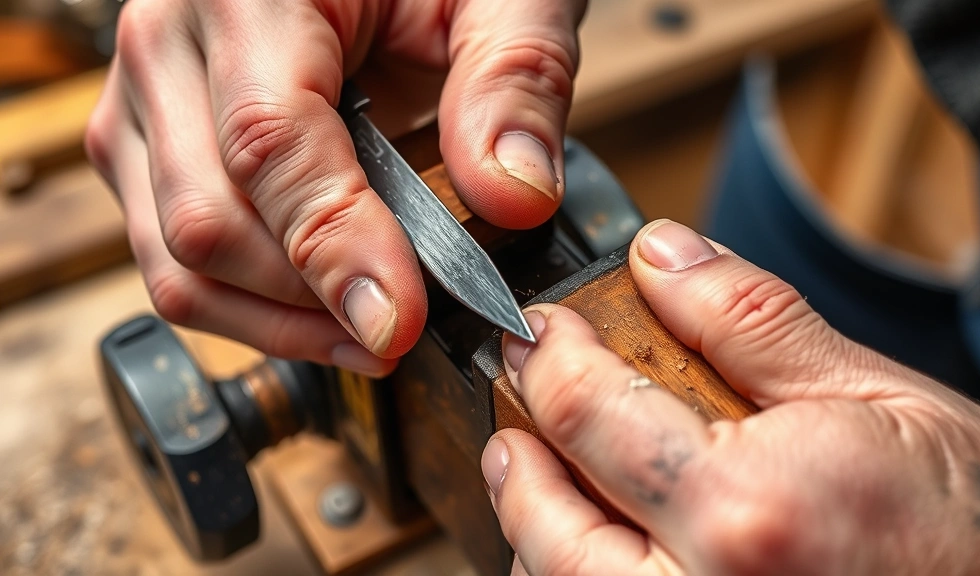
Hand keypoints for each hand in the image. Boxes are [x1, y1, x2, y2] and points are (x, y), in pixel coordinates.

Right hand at [86, 0, 585, 374]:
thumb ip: (512, 81)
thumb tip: (513, 198)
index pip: (270, 144)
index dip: (335, 247)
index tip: (397, 319)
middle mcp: (168, 42)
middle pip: (208, 219)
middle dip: (307, 301)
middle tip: (400, 330)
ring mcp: (144, 99)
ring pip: (176, 258)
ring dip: (274, 320)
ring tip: (367, 334)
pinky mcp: (147, 143)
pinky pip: (169, 256)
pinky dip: (245, 304)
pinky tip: (319, 312)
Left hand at [484, 219, 979, 574]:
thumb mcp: (874, 393)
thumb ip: (750, 322)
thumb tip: (661, 254)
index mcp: (747, 512)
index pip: (582, 412)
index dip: (545, 355)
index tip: (539, 331)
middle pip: (544, 525)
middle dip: (519, 455)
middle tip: (522, 405)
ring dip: (537, 528)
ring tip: (547, 473)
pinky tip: (601, 546)